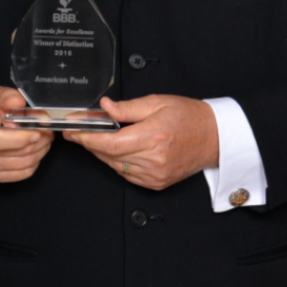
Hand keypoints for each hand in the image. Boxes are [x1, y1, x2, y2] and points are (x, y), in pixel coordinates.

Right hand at [0, 86, 53, 182]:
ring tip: (46, 138)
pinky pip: (22, 173)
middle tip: (48, 130)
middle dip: (40, 140)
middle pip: (17, 152)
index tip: (37, 130)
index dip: (21, 138)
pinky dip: (35, 162)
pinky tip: (37, 150)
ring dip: (41, 150)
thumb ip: (8, 96)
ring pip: (24, 163)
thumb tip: (21, 102)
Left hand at [63, 94, 218, 189]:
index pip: (109, 142)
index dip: (87, 138)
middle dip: (89, 143)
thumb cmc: (189, 117)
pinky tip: (117, 150)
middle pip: (108, 155)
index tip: (73, 130)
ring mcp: (154, 175)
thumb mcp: (157, 102)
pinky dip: (116, 162)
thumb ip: (127, 108)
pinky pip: (126, 174)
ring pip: (115, 166)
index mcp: (153, 136)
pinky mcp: (156, 183)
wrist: (214, 137)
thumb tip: (105, 107)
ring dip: (102, 153)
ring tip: (96, 138)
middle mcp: (153, 159)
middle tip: (77, 131)